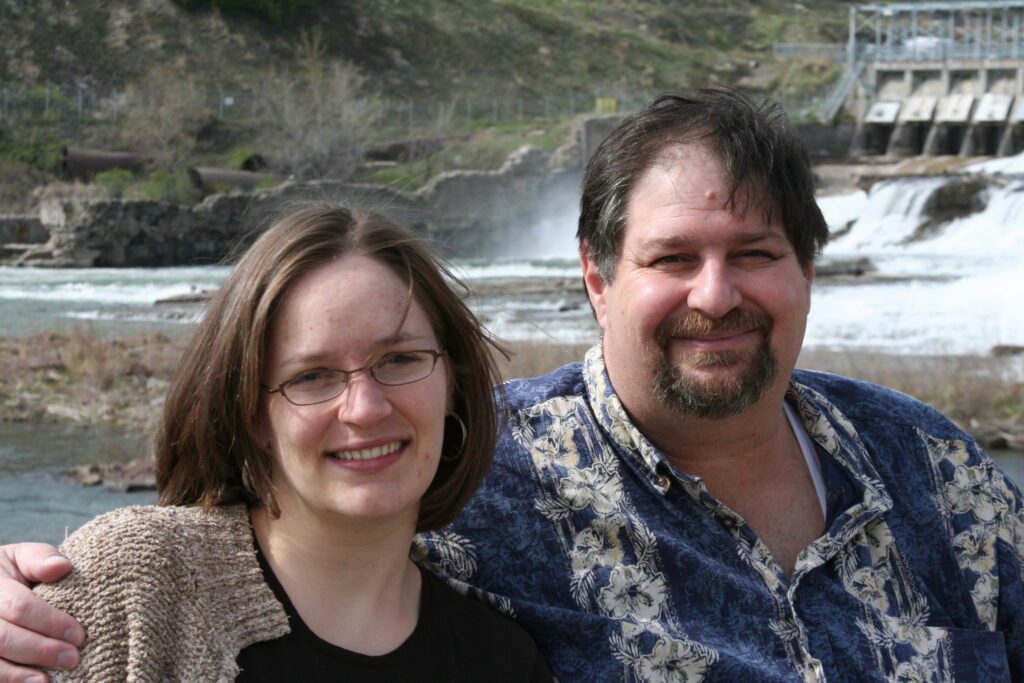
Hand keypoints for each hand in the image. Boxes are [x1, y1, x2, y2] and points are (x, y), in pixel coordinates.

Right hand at [0, 544, 82, 682]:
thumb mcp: (21, 558)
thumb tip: (62, 567)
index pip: (20, 606)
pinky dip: (8, 681)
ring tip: (47, 680)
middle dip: (40, 650)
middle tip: (72, 658)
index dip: (50, 621)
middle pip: (4, 638)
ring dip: (19, 674)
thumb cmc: (11, 574)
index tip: (78, 634)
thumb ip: (40, 558)